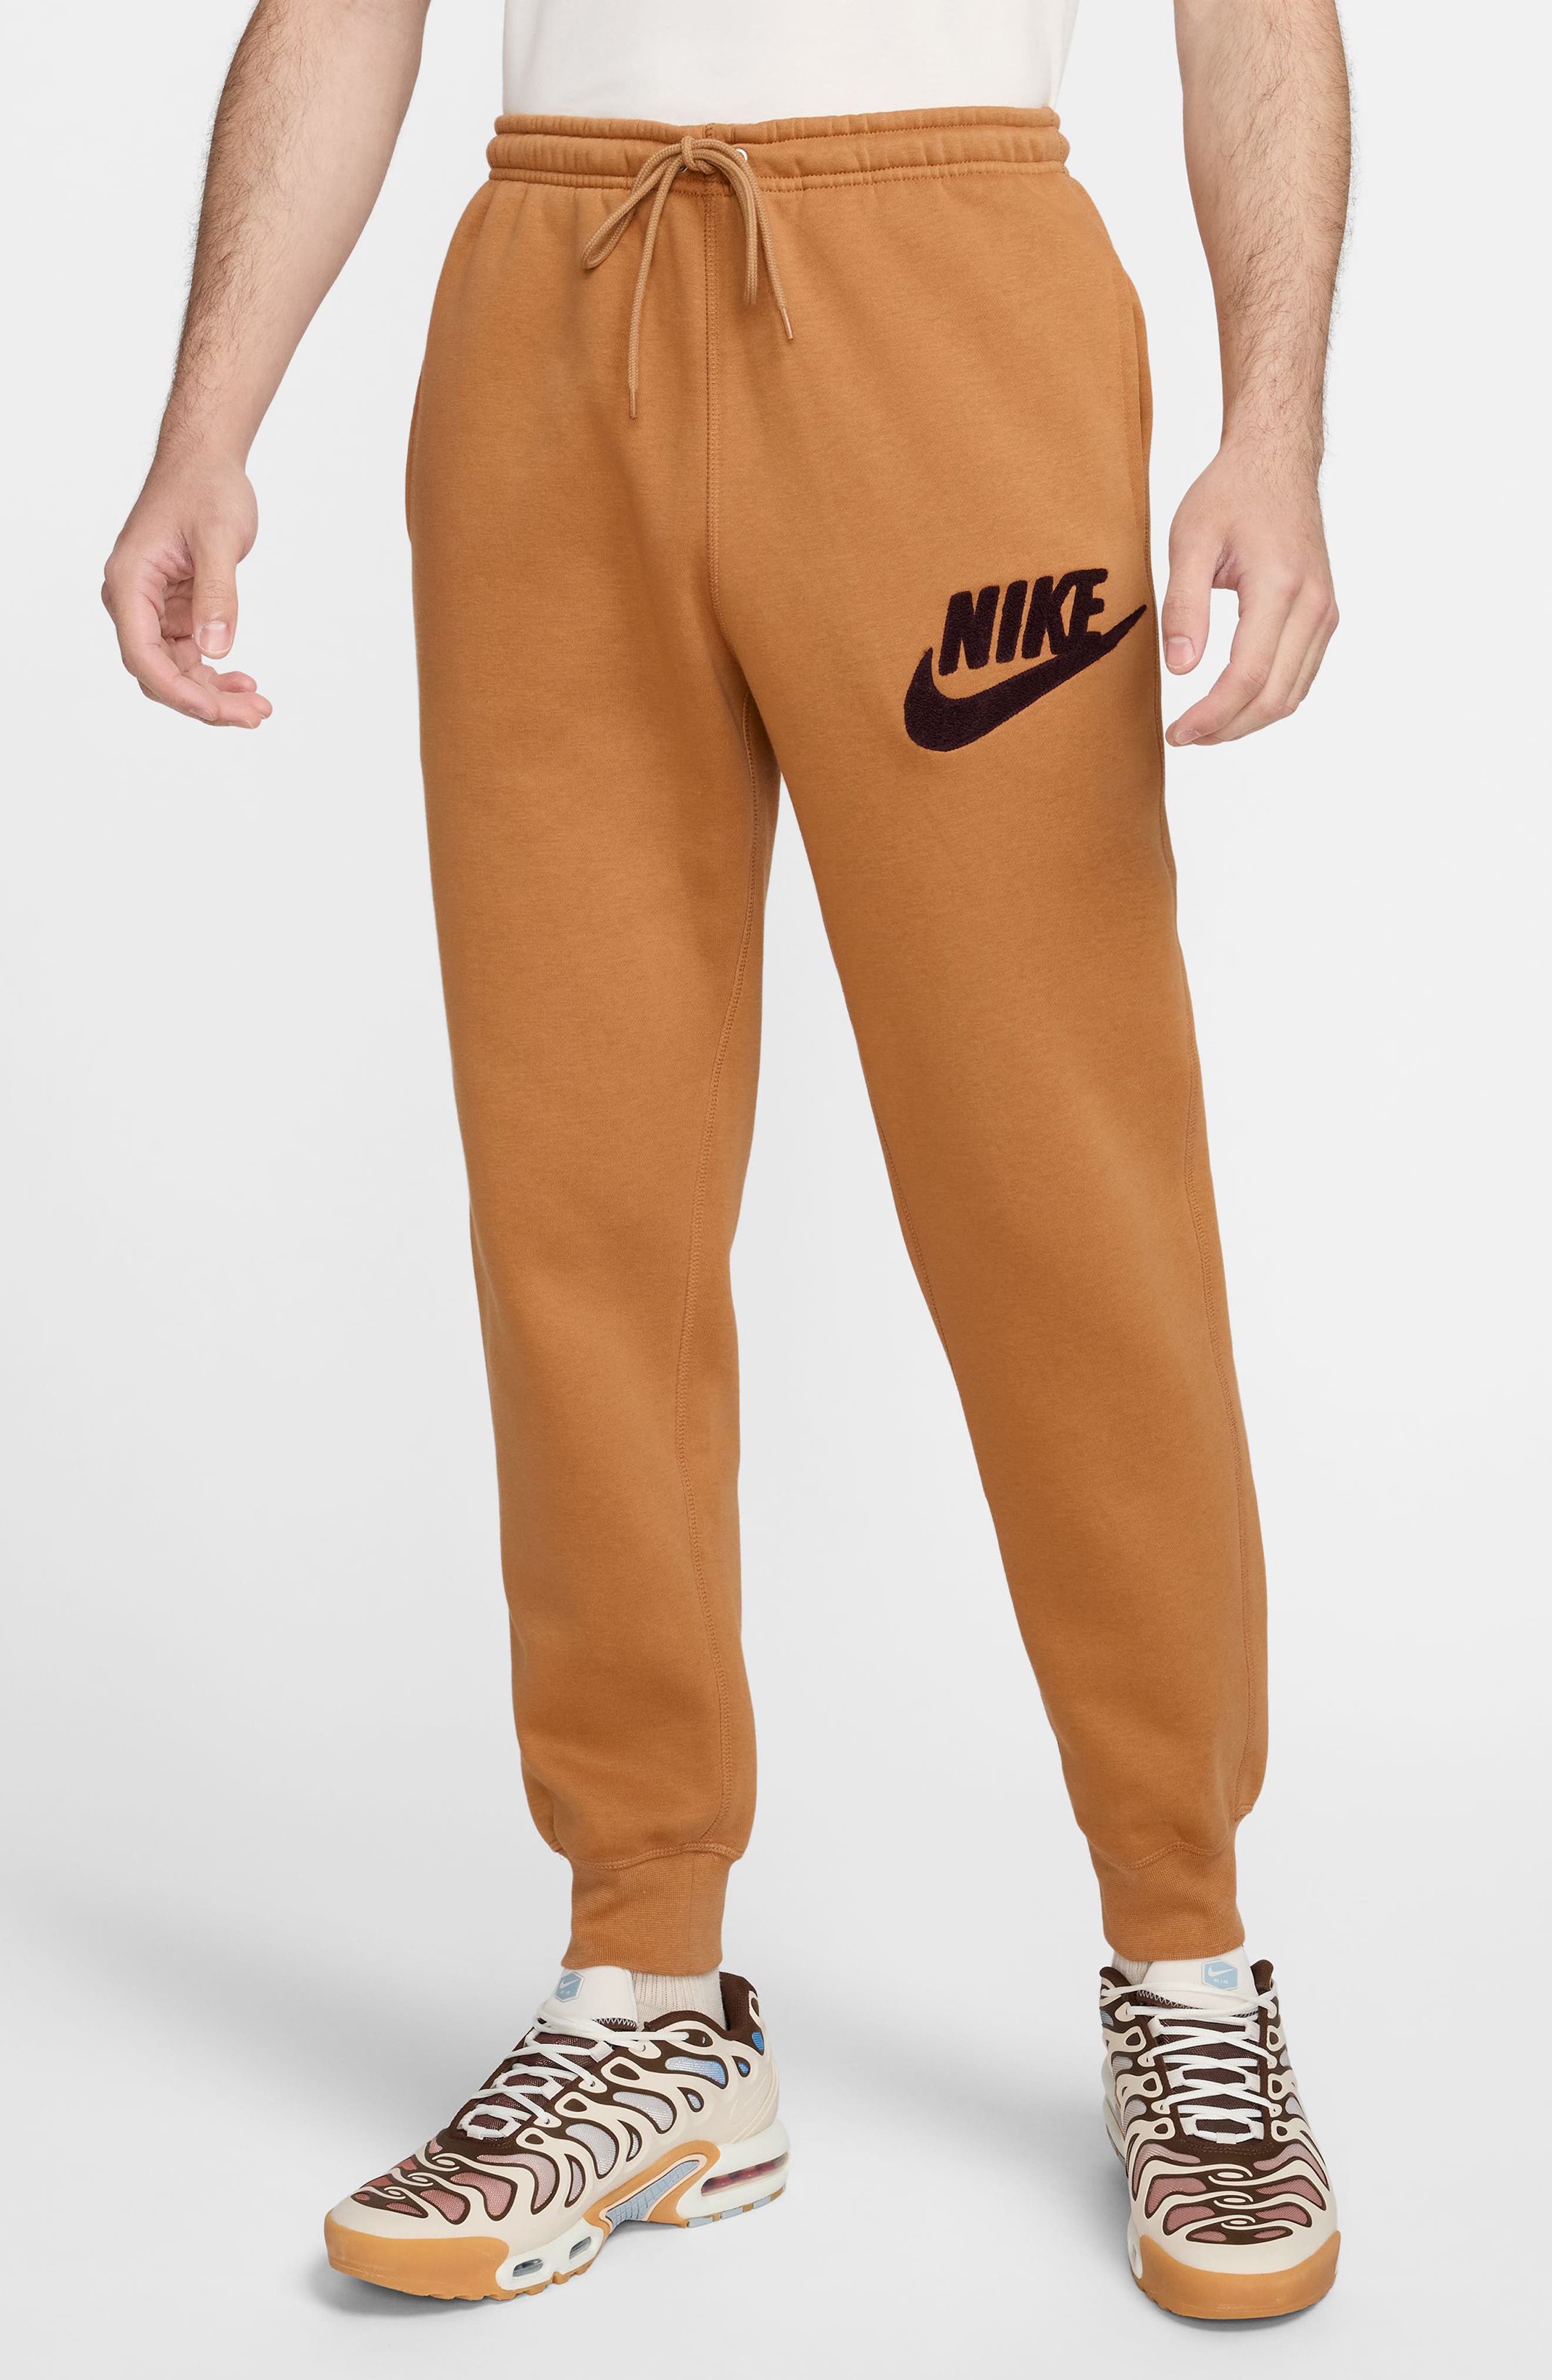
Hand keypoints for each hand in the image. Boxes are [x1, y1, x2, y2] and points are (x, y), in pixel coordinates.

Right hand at [102, 453, 270, 727]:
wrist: (205, 463)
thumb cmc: (205, 488)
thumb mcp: (219, 538)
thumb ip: (217, 594)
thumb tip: (215, 648)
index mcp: (130, 582)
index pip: (142, 654)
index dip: (177, 690)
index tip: (216, 710)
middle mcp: (133, 600)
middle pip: (158, 672)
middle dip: (204, 701)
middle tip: (254, 716)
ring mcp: (152, 608)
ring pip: (174, 671)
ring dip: (213, 694)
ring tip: (258, 707)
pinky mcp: (172, 610)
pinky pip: (188, 656)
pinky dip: (214, 673)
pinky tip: (245, 682)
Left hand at [1160, 445, 1337, 746]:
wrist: (1276, 462)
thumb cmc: (1231, 495)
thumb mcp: (1190, 541)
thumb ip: (1184, 605)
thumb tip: (1180, 668)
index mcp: (1280, 586)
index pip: (1249, 674)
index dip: (1212, 715)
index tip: (1177, 734)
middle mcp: (1313, 604)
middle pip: (1275, 696)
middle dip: (1227, 728)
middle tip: (1184, 737)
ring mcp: (1324, 612)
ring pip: (1292, 694)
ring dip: (1248, 721)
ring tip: (1204, 728)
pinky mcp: (1324, 615)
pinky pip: (1300, 676)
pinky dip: (1268, 700)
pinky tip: (1233, 703)